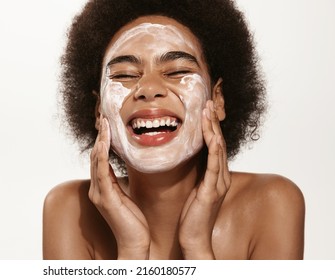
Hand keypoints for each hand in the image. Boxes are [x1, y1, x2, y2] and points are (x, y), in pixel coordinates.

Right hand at [88, 117, 150, 258]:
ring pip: (96, 161)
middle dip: (100, 136)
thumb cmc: (134, 222)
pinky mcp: (105, 199)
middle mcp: (97, 189)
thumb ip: (120, 183)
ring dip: (100, 141)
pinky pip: (102, 172)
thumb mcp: (127, 197)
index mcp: (103, 188)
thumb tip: (125, 168)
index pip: (99, 159)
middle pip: (95, 156)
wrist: (135, 244)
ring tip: (105, 123)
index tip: (108, 124)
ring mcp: (99, 194)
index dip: (102, 140)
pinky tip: (104, 142)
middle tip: (105, 116)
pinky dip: (101, 155)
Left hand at [179, 100, 230, 258]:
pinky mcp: (212, 191)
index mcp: (215, 176)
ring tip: (207, 110)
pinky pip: (214, 165)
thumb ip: (194, 174)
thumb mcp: (193, 189)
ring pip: (218, 149)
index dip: (210, 126)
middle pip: (219, 142)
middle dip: (213, 121)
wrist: (193, 238)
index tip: (204, 109)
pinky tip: (212, 135)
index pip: (214, 145)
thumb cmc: (190, 216)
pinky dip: (213, 148)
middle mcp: (220, 177)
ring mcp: (218, 183)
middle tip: (207, 102)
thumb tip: (185, 158)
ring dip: (213, 128)